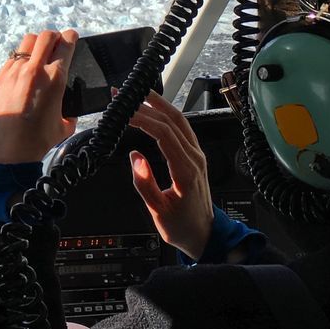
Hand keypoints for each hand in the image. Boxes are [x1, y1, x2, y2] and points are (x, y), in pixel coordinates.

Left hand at [0, 29, 77, 163]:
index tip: (72, 37)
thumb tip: (69, 106)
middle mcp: (34, 70)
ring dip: (37, 44)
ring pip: (27, 41)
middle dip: (55, 36)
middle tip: (58, 44)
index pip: (66, 43)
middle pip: (46, 36)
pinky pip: (13, 57)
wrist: (7, 154)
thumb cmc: (37, 143)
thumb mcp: (64, 126)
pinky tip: (24, 71)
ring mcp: (14, 72)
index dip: (71, 37)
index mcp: (55, 78)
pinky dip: (22, 58)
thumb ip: (70, 109)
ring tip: (40, 54)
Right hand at [129, 91, 213, 259]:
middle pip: (172, 120)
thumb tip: (134, 157)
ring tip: (140, 93)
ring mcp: (197, 155)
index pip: (163, 134)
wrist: (205, 235)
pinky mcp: (195, 155)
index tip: (124, 112)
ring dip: (159, 104)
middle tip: (125, 96)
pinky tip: (155, 110)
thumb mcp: (158, 211)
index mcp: (186, 170)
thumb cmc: (182, 226)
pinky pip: (182, 128)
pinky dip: (166, 114)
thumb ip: (145, 184)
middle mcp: (194, 157)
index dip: (142, 119)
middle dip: (147, 104)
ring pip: (180, 120)